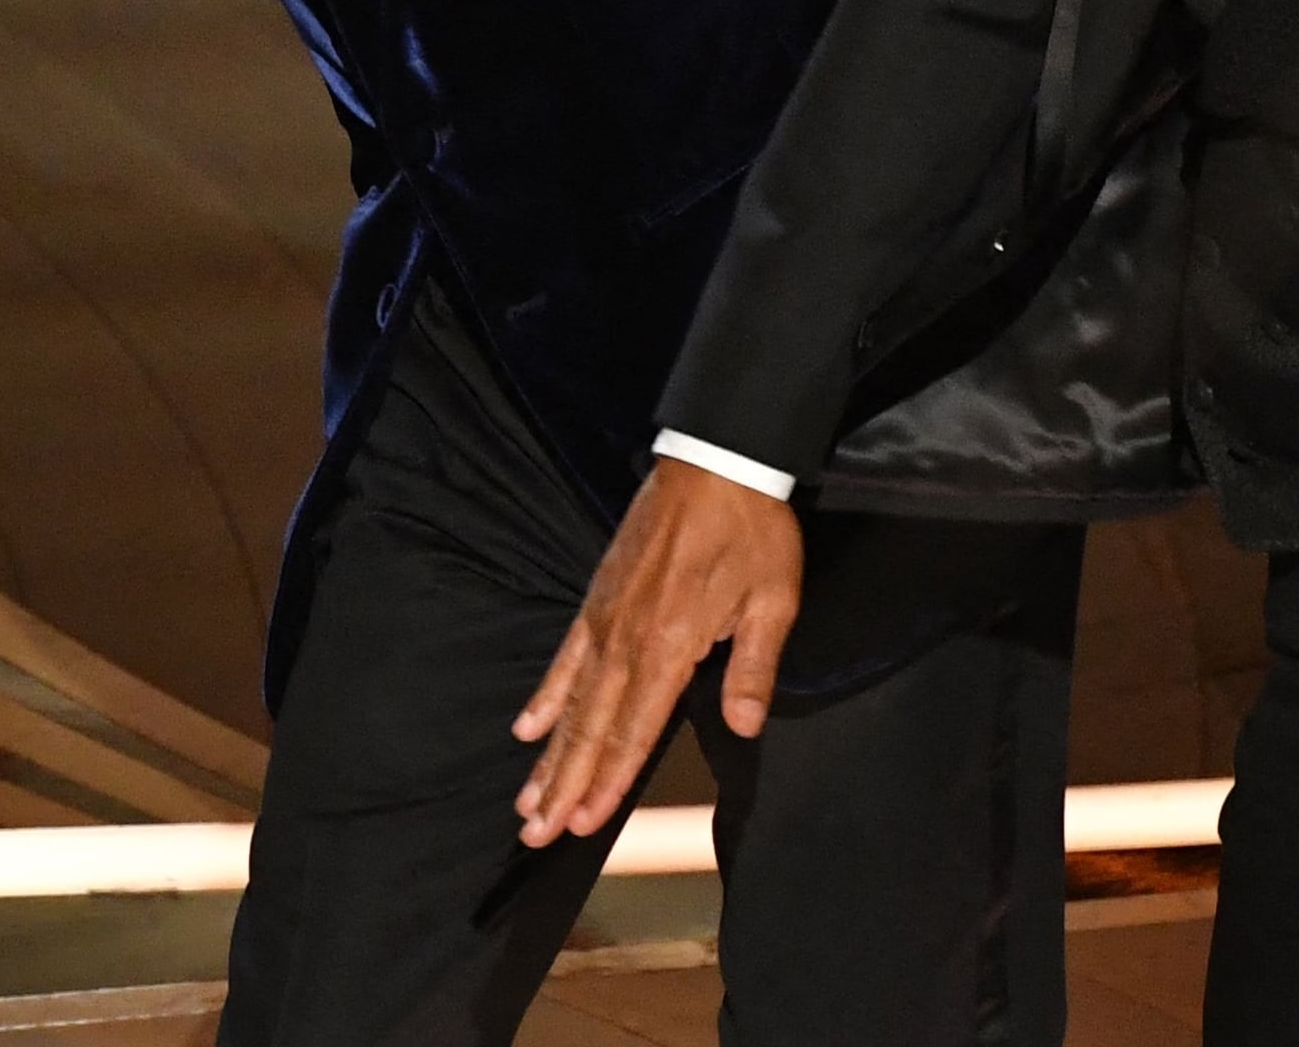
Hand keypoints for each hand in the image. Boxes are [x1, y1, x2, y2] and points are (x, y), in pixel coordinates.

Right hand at [511, 459, 802, 846]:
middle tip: (536, 834)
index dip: (610, 780)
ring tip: (526, 802)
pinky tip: (527, 728)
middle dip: (565, 785)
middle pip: (591, 727)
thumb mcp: (773, 600)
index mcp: (669, 645)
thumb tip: (744, 726)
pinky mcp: (598, 599)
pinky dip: (545, 696)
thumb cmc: (751, 531)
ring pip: (570, 702)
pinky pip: (565, 657)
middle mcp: (626, 640)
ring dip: (549, 755)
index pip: (635, 729)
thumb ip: (754, 669)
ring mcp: (605, 619)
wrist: (714, 463)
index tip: (584, 824)